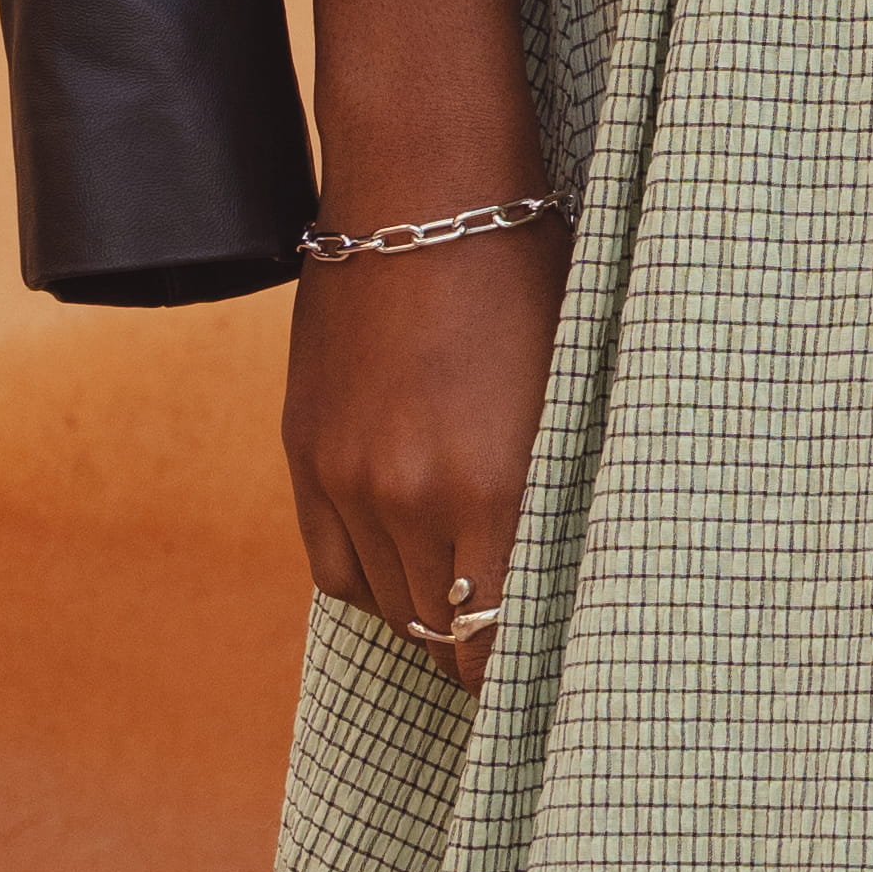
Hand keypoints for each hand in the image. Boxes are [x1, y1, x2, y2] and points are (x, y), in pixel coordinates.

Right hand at [282, 212, 557, 703]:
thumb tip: (555, 588)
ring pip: (390, 607)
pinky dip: (375, 580)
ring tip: (470, 600)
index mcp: (497, 489)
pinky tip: (411, 561)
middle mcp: (414, 499)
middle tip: (516, 645)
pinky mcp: (305, 454)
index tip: (549, 678)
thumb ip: (553, 501)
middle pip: (445, 637)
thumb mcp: (567, 397)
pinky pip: (335, 570)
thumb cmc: (529, 281)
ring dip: (430, 615)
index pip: (501, 641)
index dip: (522, 675)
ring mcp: (349, 479)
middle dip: (482, 651)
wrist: (423, 192)